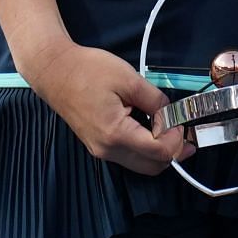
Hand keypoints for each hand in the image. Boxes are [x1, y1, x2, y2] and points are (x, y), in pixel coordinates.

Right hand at [20, 38, 194, 175]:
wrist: (54, 71)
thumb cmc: (89, 70)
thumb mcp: (129, 78)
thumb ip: (155, 100)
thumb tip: (171, 116)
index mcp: (116, 134)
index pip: (158, 153)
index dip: (176, 139)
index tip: (179, 119)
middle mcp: (108, 150)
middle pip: (152, 167)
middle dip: (173, 151)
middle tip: (183, 130)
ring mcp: (100, 151)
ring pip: (141, 165)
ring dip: (159, 152)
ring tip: (170, 128)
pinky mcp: (97, 146)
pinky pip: (128, 156)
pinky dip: (144, 148)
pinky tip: (150, 128)